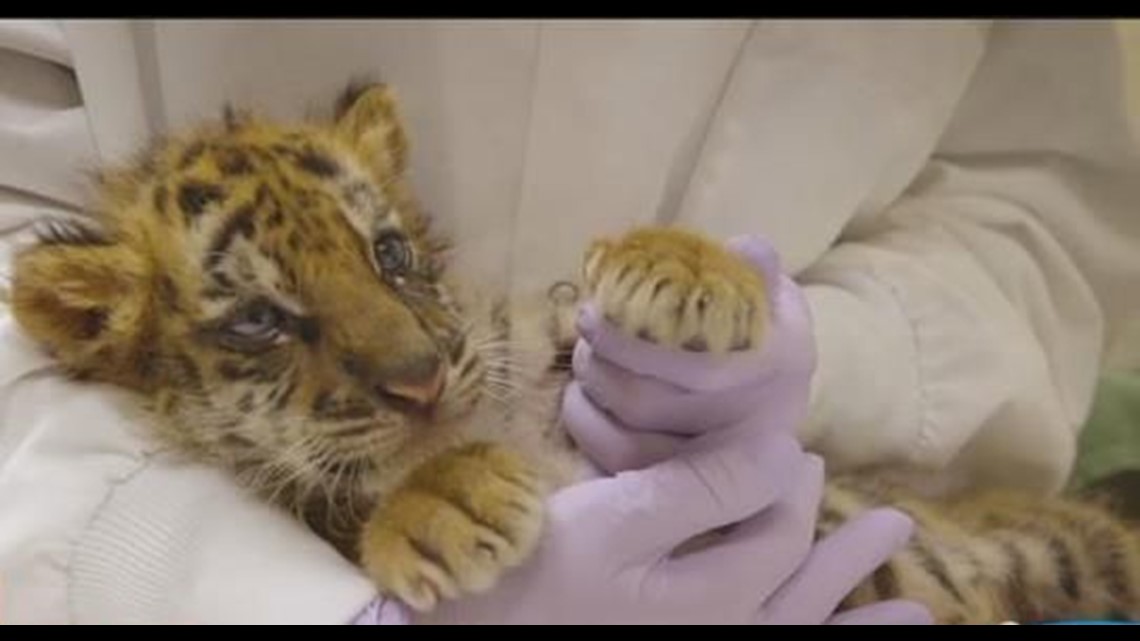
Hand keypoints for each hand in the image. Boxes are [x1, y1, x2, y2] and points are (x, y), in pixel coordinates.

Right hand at [402, 425, 926, 624]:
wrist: (470, 637)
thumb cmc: (533, 574)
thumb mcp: (617, 519)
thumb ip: (705, 486)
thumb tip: (785, 448)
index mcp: (716, 597)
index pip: (780, 527)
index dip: (790, 478)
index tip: (794, 447)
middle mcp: (726, 637)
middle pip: (805, 587)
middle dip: (852, 556)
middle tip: (895, 525)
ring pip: (799, 633)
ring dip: (857, 620)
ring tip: (919, 619)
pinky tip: (819, 632)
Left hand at [564, 235, 815, 472]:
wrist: (774, 397)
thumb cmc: (760, 331)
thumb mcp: (769, 293)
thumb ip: (755, 269)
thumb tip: (744, 249)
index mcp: (785, 366)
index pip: (699, 366)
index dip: (633, 341)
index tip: (596, 307)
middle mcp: (759, 426)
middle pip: (650, 403)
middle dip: (602, 359)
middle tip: (586, 326)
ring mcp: (722, 472)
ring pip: (628, 438)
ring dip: (592, 387)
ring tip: (586, 356)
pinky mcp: (683, 493)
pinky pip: (615, 463)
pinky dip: (585, 423)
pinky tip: (582, 395)